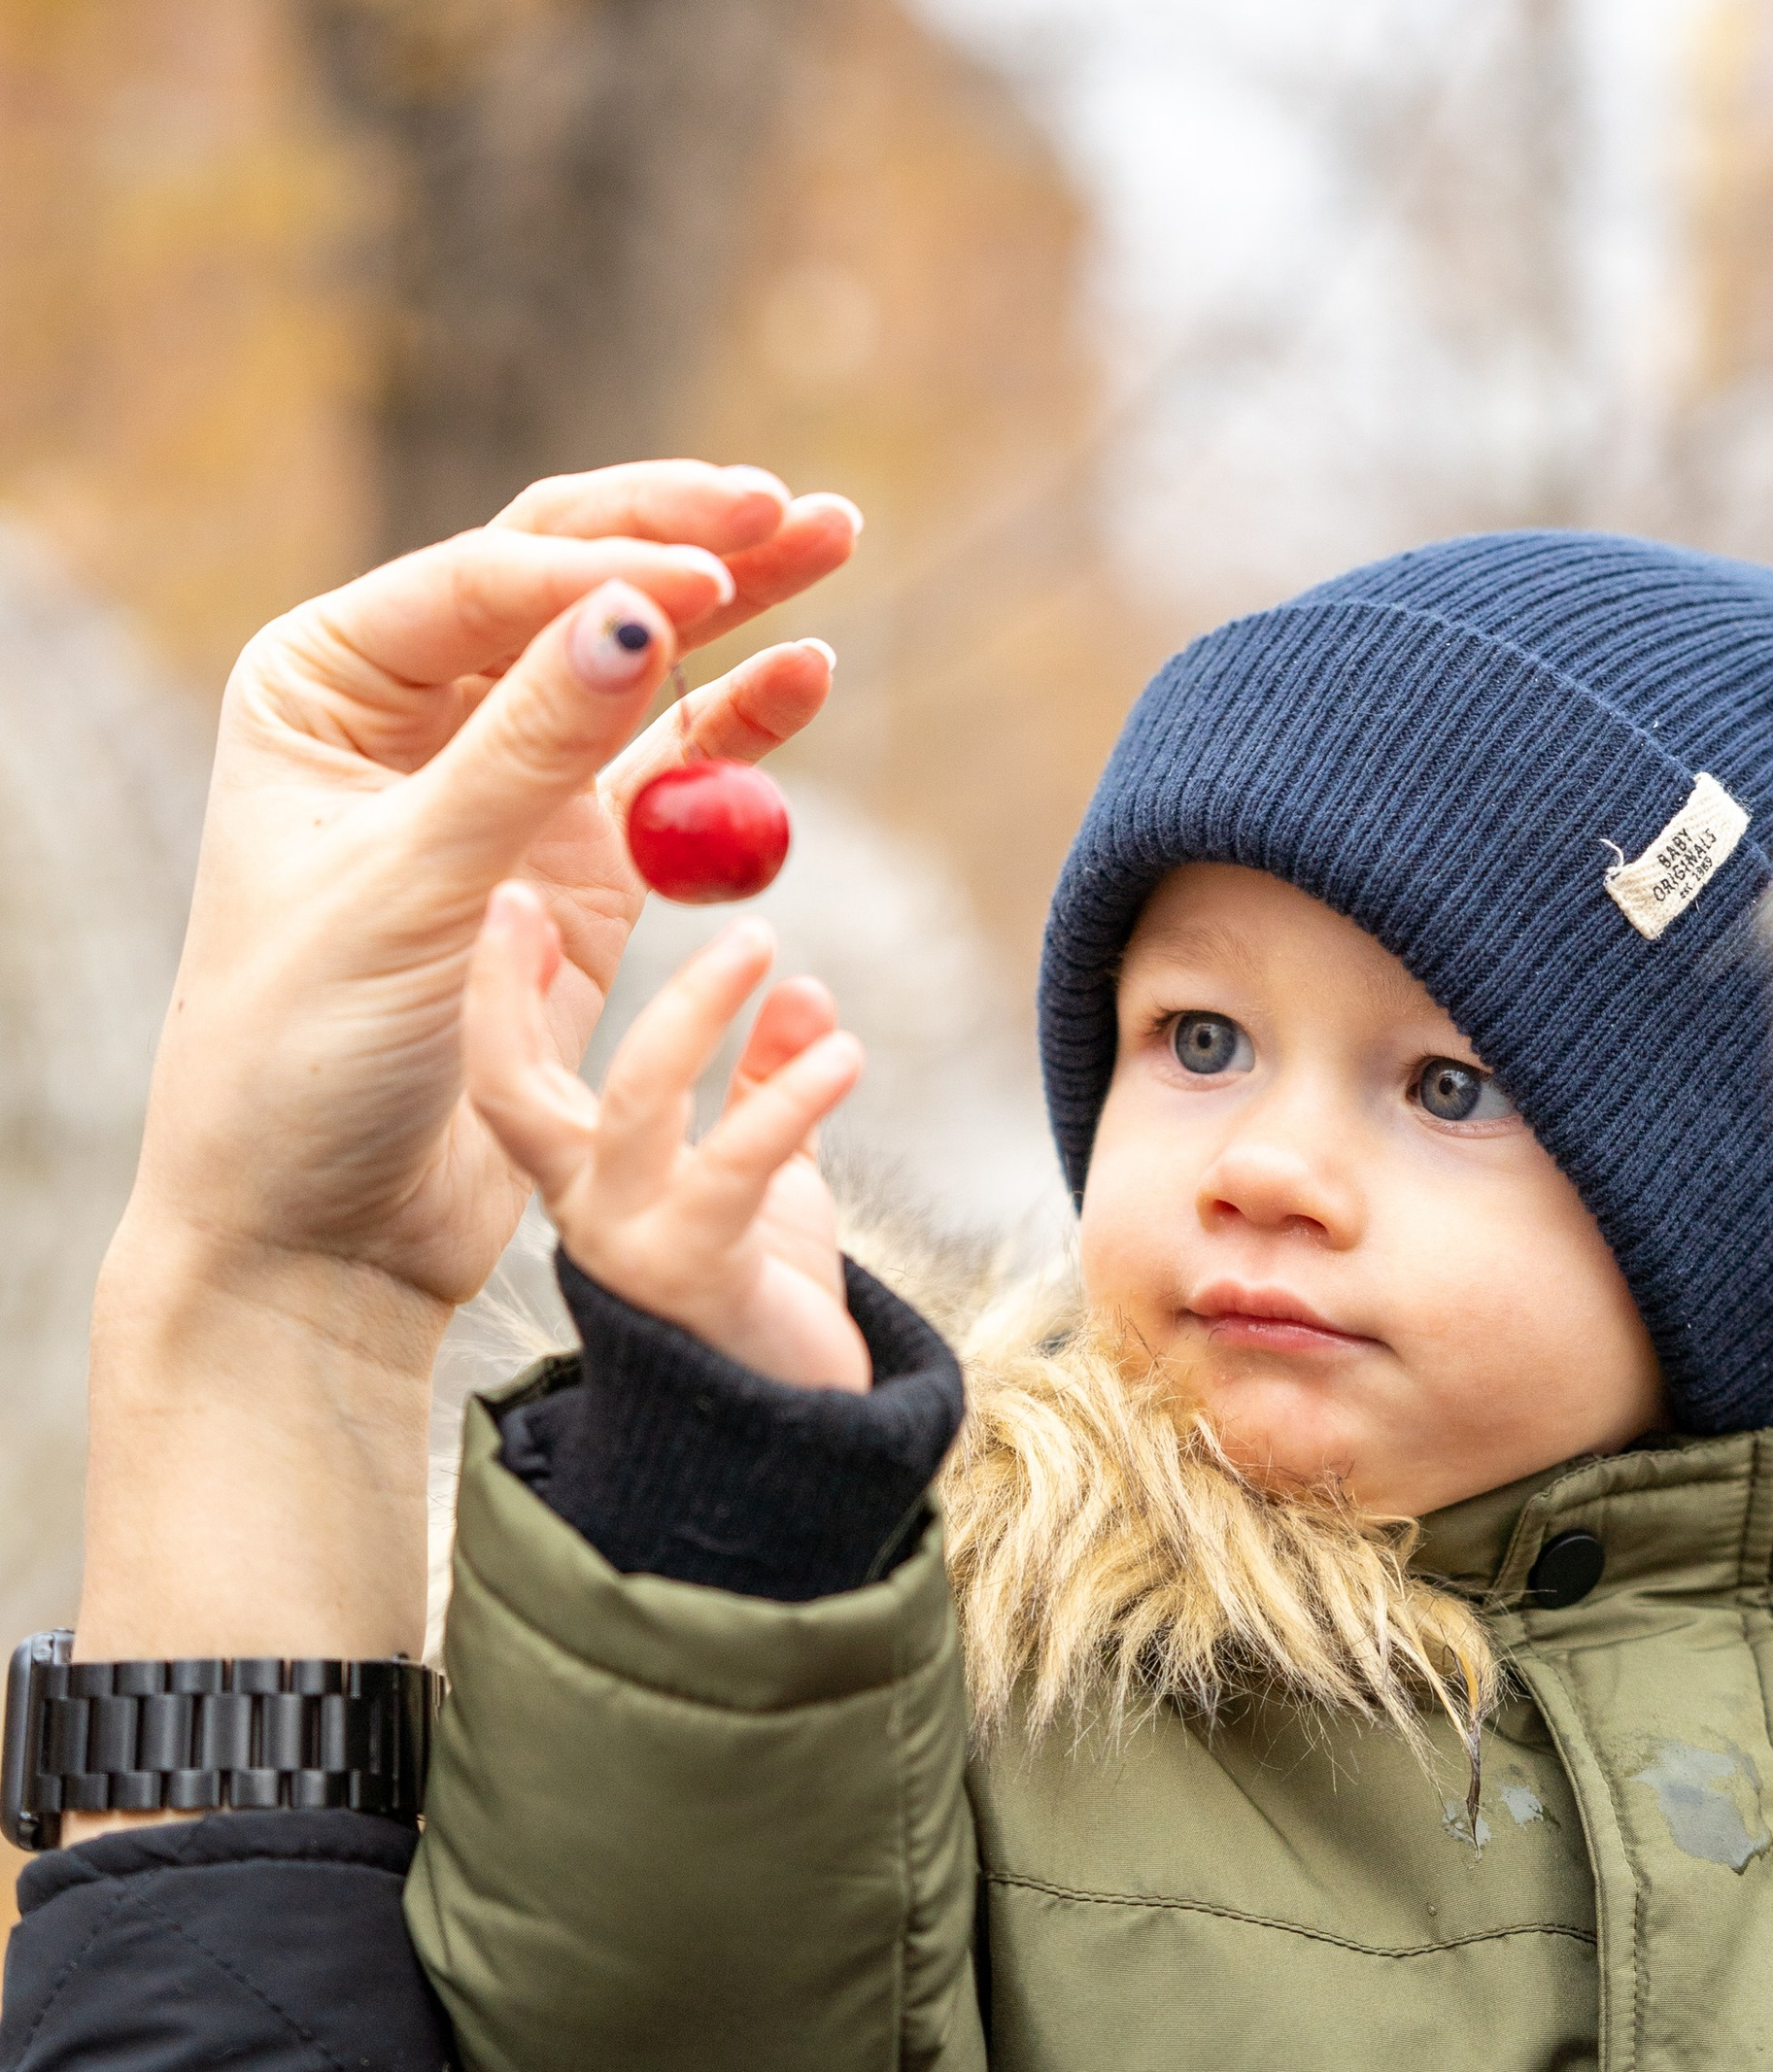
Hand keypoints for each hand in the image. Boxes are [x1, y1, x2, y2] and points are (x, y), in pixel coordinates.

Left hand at [122, 460, 860, 1319]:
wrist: (317, 1226)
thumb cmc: (304, 1058)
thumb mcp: (410, 892)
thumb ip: (526, 753)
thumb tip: (638, 613)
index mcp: (322, 686)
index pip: (484, 581)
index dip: (604, 570)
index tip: (711, 580)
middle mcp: (409, 714)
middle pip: (566, 586)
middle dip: (684, 540)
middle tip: (795, 508)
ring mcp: (502, 785)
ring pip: (633, 665)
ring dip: (734, 608)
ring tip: (832, 540)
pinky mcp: (574, 866)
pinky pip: (669, 771)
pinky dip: (739, 725)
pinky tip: (806, 673)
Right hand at [466, 886, 871, 1390]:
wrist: (792, 1424)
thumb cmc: (760, 1289)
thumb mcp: (763, 1168)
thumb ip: (769, 1078)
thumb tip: (803, 986)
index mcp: (582, 1176)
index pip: (506, 1072)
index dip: (497, 989)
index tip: (510, 896)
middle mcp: (585, 1208)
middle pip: (519, 1087)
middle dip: (517, 990)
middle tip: (542, 892)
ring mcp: (633, 1244)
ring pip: (636, 1104)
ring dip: (695, 1011)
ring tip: (763, 945)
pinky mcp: (702, 1274)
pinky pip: (738, 1164)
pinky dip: (791, 1094)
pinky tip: (844, 1052)